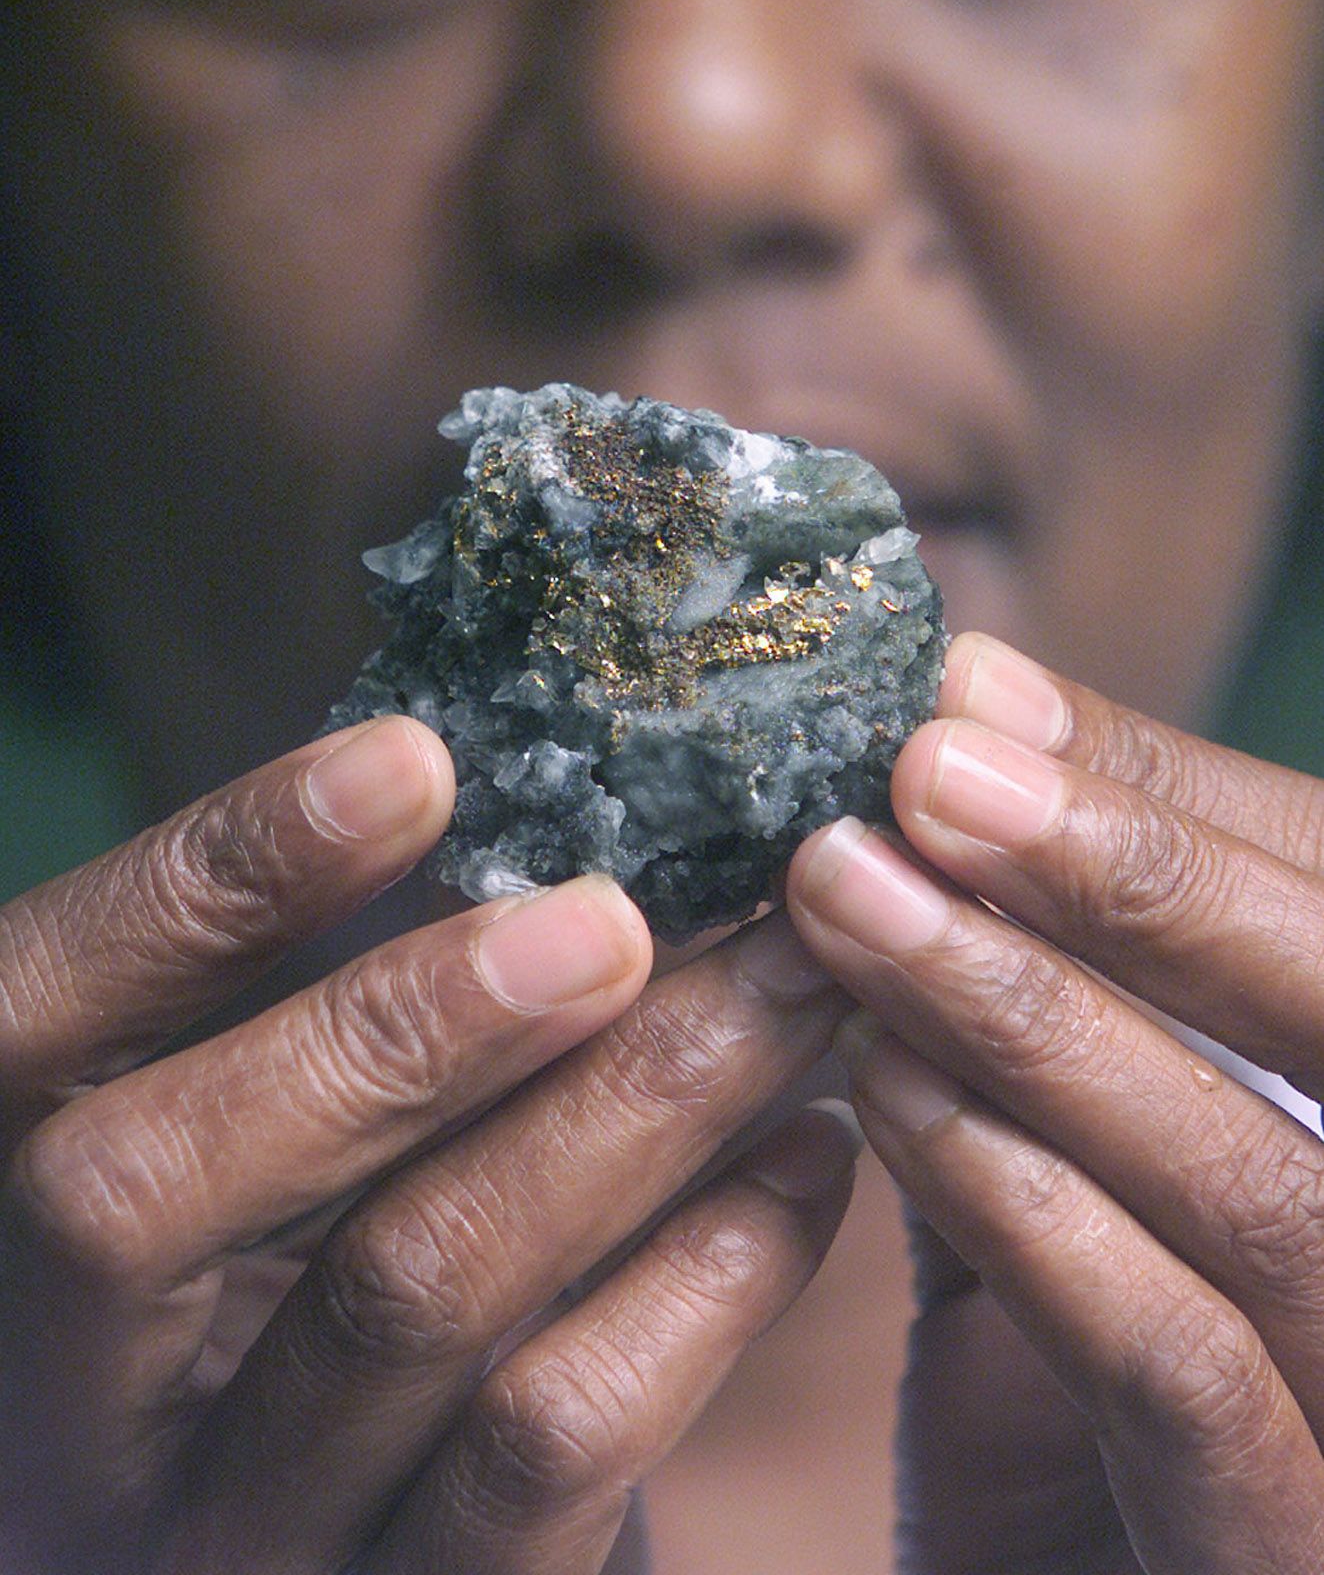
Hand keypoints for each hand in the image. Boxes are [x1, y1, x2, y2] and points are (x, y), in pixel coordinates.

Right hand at [0, 717, 856, 1573]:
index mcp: (11, 1229)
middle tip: (617, 916)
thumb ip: (317, 1011)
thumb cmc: (325, 1295)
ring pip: (402, 1296)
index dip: (204, 884)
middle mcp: (60, 1404)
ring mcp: (222, 1539)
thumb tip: (476, 790)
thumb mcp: (268, 1155)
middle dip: (399, 1020)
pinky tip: (805, 1158)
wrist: (374, 1554)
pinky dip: (702, 1280)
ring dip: (620, 1112)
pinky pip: (546, 1448)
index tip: (413, 760)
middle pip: (155, 1188)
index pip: (29, 1025)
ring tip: (780, 983)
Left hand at [786, 631, 1323, 1574]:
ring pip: (1268, 1185)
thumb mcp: (1074, 1146)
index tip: (960, 690)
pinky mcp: (1282, 1552)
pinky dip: (1038, 1220)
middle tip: (922, 762)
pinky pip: (1189, 1374)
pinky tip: (888, 1096)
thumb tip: (969, 711)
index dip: (1161, 791)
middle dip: (1131, 872)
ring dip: (1040, 1020)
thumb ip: (1052, 971)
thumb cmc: (1069, 1374)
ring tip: (853, 900)